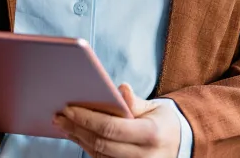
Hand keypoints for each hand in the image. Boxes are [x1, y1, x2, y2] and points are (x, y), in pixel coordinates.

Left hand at [55, 83, 180, 157]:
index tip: (69, 108)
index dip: (87, 119)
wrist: (180, 146)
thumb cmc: (164, 123)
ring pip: (99, 155)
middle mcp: (143, 156)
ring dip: (78, 139)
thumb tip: (121, 89)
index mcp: (151, 135)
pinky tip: (78, 136)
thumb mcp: (156, 108)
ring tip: (64, 125)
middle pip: (101, 143)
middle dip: (77, 129)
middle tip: (59, 116)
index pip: (112, 128)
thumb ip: (135, 102)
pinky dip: (88, 148)